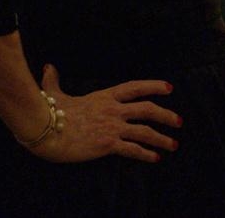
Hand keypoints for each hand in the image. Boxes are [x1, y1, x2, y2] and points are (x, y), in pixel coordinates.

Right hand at [29, 64, 180, 162]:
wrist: (44, 129)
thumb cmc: (48, 112)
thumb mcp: (54, 93)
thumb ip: (54, 80)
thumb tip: (48, 67)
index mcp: (105, 96)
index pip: (135, 87)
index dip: (154, 86)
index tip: (170, 88)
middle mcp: (113, 110)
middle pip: (148, 109)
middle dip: (166, 115)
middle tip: (179, 121)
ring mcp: (112, 127)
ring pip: (145, 131)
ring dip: (162, 138)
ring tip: (174, 144)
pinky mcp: (108, 144)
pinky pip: (133, 149)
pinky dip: (146, 154)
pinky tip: (156, 158)